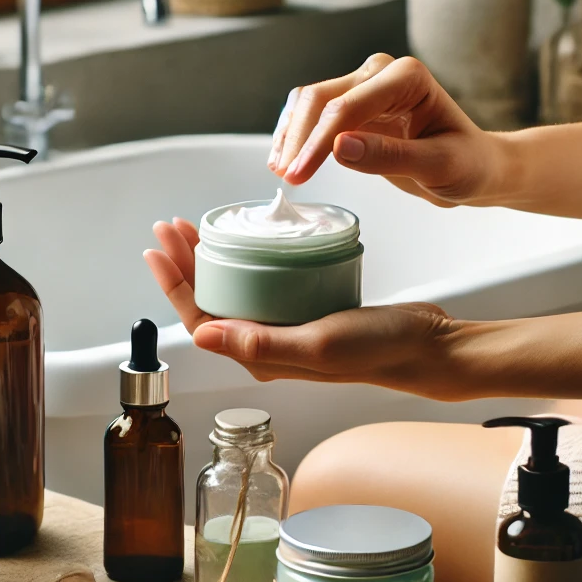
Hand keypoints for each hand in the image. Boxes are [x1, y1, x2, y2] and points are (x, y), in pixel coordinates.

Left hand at [144, 219, 454, 395]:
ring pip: (233, 289)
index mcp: (258, 356)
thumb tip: (201, 333)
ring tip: (198, 227)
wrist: (423, 345)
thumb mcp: (317, 344)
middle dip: (184, 263)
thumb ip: (260, 343)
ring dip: (210, 258)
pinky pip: (261, 283)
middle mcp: (264, 344)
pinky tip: (247, 238)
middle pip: (210, 300)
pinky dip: (245, 259)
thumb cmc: (376, 349)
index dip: (173, 285)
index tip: (157, 250)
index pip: (199, 318)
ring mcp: (283, 327)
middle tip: (172, 226)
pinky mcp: (303, 311)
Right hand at [269, 52, 509, 206]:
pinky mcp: (353, 107)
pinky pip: (313, 113)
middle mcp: (381, 74)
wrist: (474, 167)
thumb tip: (338, 147)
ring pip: (310, 102)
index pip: (348, 107)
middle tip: (288, 177)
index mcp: (407, 77)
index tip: (300, 174)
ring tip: (282, 171)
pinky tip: (286, 160)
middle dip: (299, 138)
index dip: (318, 142)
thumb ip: (389, 157)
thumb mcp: (438, 166)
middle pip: (321, 97)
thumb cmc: (467, 165)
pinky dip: (296, 134)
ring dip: (290, 135)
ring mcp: (365, 88)